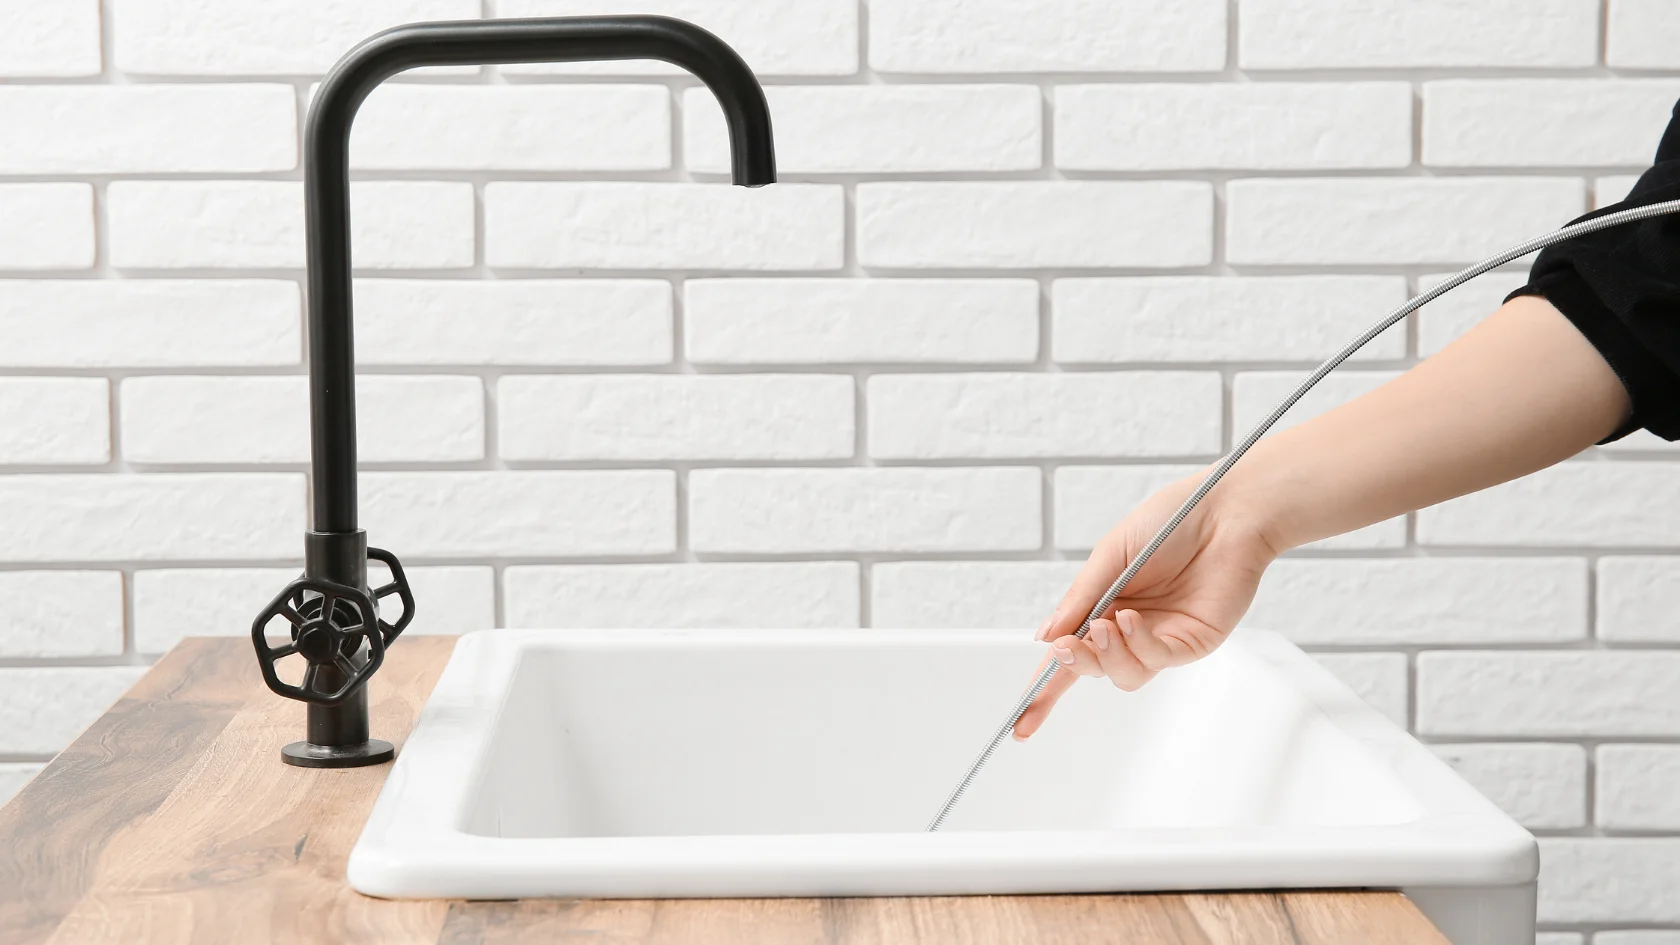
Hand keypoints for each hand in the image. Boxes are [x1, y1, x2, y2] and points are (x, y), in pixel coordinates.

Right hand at [1012, 473, 1279, 739]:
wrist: (1224, 512)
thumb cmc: (1169, 523)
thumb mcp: (1109, 556)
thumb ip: (1079, 599)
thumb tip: (1044, 637)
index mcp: (1104, 606)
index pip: (1069, 653)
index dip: (1044, 690)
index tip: (1020, 725)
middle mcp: (1130, 628)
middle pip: (1093, 669)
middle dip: (1073, 664)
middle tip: (1064, 648)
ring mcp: (1161, 639)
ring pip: (1124, 675)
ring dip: (1106, 656)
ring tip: (1103, 627)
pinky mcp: (1191, 643)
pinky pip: (1158, 659)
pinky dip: (1139, 645)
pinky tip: (1132, 620)